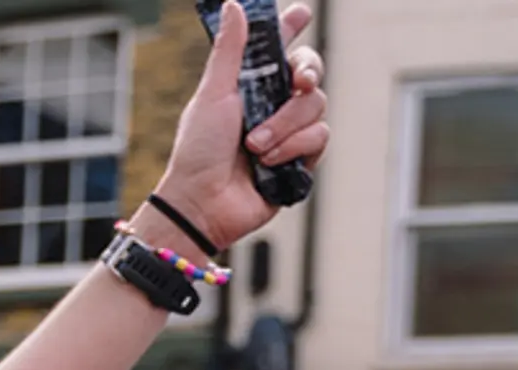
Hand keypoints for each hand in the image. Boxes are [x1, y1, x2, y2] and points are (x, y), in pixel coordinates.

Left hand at [157, 2, 326, 248]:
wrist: (203, 202)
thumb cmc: (199, 150)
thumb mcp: (213, 93)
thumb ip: (230, 50)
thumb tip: (234, 5)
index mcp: (250, 84)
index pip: (278, 47)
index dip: (291, 28)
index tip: (301, 13)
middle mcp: (273, 104)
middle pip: (311, 73)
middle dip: (306, 75)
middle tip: (299, 82)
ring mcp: (289, 131)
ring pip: (316, 107)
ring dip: (283, 126)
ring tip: (254, 146)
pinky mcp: (301, 159)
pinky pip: (318, 137)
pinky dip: (292, 148)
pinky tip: (267, 162)